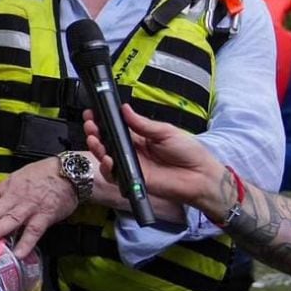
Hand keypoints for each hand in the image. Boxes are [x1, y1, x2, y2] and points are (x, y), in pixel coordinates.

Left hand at [0, 157, 77, 258]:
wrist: (68, 173)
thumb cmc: (40, 176)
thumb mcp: (17, 180)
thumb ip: (2, 195)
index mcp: (6, 188)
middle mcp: (15, 196)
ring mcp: (30, 206)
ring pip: (12, 218)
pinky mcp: (46, 215)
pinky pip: (35, 230)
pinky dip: (26, 242)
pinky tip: (18, 253)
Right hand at [85, 104, 223, 213]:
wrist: (200, 176)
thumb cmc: (188, 152)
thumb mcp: (165, 131)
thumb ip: (142, 124)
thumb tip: (125, 109)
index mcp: (139, 137)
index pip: (116, 128)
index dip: (103, 121)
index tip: (93, 113)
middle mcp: (132, 151)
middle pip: (107, 142)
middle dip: (95, 132)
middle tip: (90, 124)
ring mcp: (131, 166)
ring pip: (106, 158)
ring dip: (96, 148)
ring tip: (94, 139)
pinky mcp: (133, 180)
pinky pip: (114, 176)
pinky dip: (107, 168)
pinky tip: (108, 160)